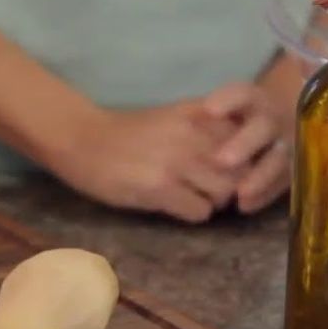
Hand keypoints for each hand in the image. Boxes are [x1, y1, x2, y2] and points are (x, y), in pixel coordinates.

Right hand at [47, 102, 241, 222]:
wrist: (80, 139)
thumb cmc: (125, 132)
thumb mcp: (172, 118)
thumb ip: (206, 129)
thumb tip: (240, 156)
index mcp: (199, 115)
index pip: (247, 142)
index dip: (242, 160)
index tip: (226, 168)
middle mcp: (193, 135)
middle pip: (241, 171)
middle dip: (230, 185)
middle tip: (209, 190)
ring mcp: (177, 162)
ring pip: (224, 193)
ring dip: (212, 201)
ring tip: (192, 197)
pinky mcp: (160, 188)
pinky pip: (199, 211)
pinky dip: (192, 213)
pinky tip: (174, 205)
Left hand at [202, 82, 292, 213]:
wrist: (270, 126)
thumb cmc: (228, 121)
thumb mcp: (218, 111)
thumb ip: (200, 117)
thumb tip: (172, 126)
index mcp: (252, 100)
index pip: (242, 94)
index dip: (228, 100)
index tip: (209, 110)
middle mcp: (273, 120)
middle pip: (263, 128)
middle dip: (245, 143)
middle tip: (222, 161)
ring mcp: (287, 144)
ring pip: (279, 159)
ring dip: (259, 176)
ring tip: (240, 193)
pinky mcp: (292, 168)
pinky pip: (283, 183)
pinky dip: (264, 195)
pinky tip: (245, 206)